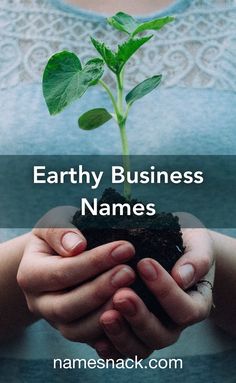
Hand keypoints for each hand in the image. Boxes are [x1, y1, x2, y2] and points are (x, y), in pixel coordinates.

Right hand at [17, 206, 134, 344]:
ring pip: (77, 330)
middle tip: (129, 272)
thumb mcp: (54, 223)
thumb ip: (60, 231)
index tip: (125, 248)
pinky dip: (110, 334)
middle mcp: (39, 303)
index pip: (62, 272)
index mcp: (30, 275)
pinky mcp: (74, 330)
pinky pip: (90, 341)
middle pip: (67, 307)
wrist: (56, 257)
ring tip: (132, 293)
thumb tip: (77, 246)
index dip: (94, 262)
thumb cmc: (59, 237)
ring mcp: (55, 321)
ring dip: (106, 313)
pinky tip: (130, 316)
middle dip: (101, 290)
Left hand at [96, 225, 214, 359]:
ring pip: (140, 349)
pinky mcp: (130, 335)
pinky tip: (97, 339)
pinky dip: (110, 349)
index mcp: (195, 305)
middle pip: (161, 335)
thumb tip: (181, 277)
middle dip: (139, 317)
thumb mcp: (198, 246)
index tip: (145, 263)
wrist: (172, 254)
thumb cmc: (186, 248)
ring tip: (106, 315)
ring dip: (122, 334)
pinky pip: (121, 353)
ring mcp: (151, 333)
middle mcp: (174, 325)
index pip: (185, 309)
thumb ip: (197, 260)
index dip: (165, 290)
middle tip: (121, 295)